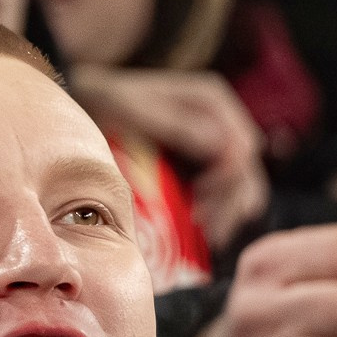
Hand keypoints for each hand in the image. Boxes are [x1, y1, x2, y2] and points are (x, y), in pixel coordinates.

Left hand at [69, 67, 270, 249]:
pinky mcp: (208, 167)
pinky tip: (205, 231)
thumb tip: (219, 146)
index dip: (229, 178)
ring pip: (244, 188)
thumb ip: (175, 124)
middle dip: (231, 203)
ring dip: (229, 214)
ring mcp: (218, 145)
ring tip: (208, 235)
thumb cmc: (105, 102)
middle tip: (207, 230)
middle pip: (247, 171)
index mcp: (212, 101)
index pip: (242, 146)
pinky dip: (222, 215)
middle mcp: (223, 121)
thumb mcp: (132, 107)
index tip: (201, 200)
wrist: (89, 104)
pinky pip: (229, 196)